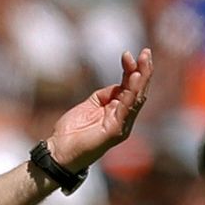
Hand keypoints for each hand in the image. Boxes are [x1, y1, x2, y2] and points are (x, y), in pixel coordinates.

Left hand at [46, 48, 153, 172]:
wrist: (58, 152)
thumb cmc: (72, 131)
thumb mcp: (91, 104)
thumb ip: (106, 94)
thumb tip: (120, 84)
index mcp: (118, 112)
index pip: (131, 89)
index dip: (133, 70)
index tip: (130, 54)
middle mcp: (123, 119)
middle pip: (138, 92)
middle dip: (143, 71)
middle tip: (145, 52)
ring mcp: (121, 126)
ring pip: (136, 99)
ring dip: (141, 79)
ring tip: (142, 62)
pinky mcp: (115, 132)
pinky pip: (126, 109)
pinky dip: (131, 93)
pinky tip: (133, 78)